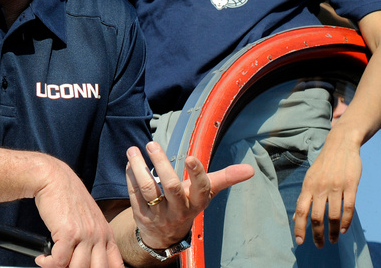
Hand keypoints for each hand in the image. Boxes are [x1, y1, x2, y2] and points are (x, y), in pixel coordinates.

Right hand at [34, 155, 123, 267]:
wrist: (53, 178)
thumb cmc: (67, 197)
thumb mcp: (89, 218)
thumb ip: (93, 238)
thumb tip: (87, 260)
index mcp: (106, 233)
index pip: (116, 265)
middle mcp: (98, 235)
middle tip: (66, 267)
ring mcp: (85, 235)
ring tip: (51, 263)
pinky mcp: (68, 233)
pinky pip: (59, 261)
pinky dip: (48, 263)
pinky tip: (43, 259)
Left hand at [126, 141, 253, 249]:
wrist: (165, 235)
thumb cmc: (187, 204)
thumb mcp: (205, 193)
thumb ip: (224, 178)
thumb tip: (250, 169)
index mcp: (197, 203)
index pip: (201, 189)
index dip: (197, 174)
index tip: (191, 157)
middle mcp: (179, 210)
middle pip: (172, 188)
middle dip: (162, 165)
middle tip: (153, 144)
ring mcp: (159, 215)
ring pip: (149, 190)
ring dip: (139, 168)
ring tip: (134, 150)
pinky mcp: (141, 216)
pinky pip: (134, 194)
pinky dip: (130, 176)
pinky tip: (130, 162)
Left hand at [293, 127, 361, 247]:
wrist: (341, 145)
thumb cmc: (324, 164)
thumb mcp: (310, 177)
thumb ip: (305, 196)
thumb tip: (297, 215)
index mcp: (308, 185)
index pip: (300, 210)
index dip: (299, 227)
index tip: (300, 242)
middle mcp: (320, 187)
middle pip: (317, 217)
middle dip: (317, 234)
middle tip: (319, 246)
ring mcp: (336, 187)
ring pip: (333, 215)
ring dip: (332, 232)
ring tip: (332, 241)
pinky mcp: (351, 186)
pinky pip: (348, 208)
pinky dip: (345, 222)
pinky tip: (343, 230)